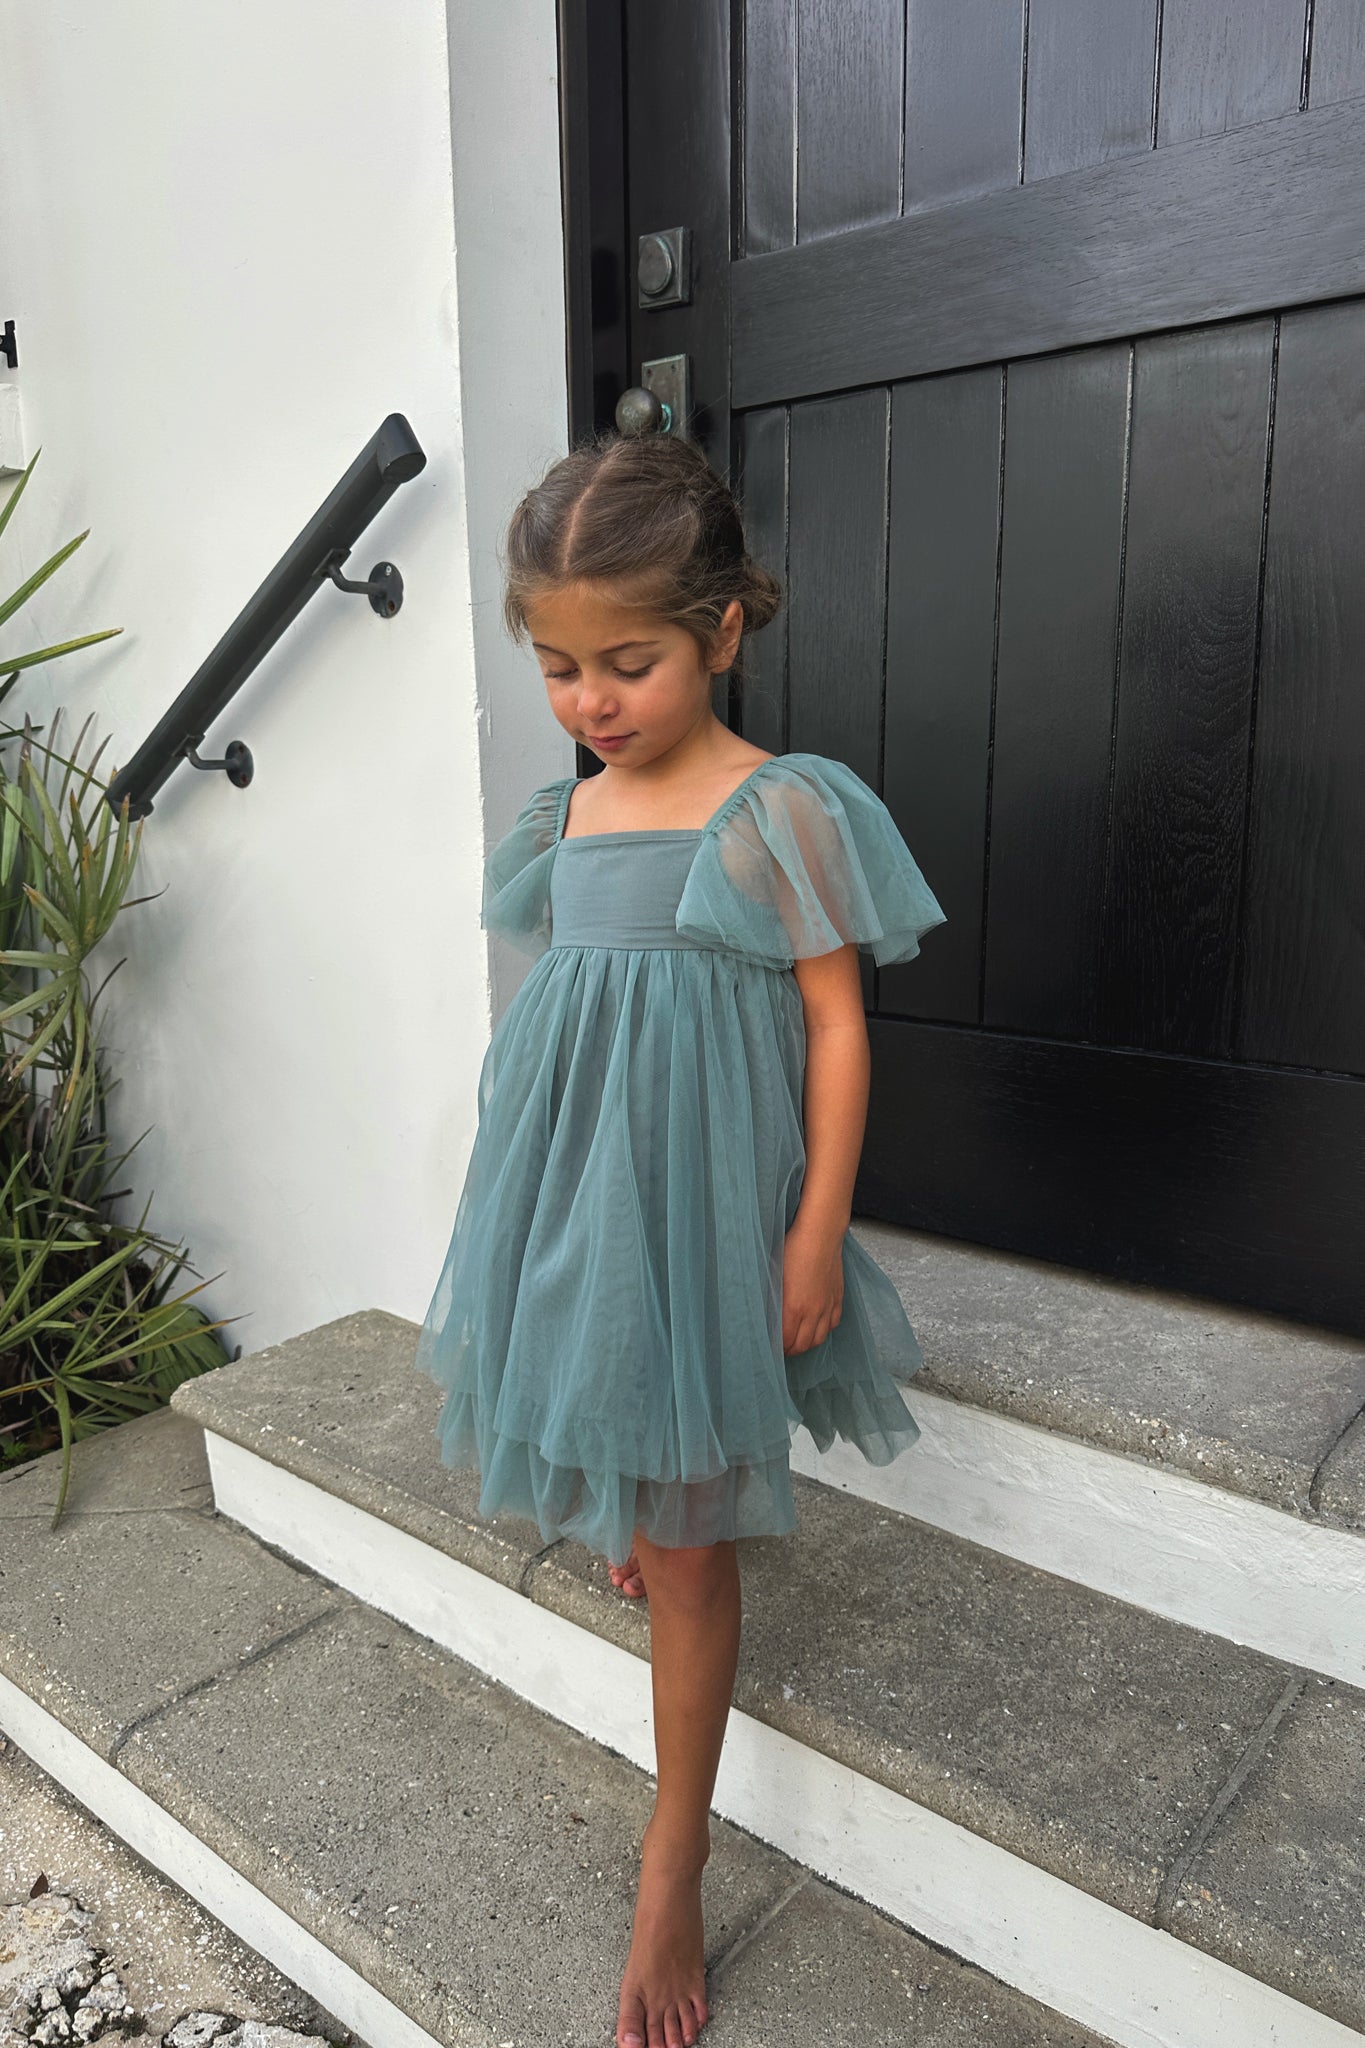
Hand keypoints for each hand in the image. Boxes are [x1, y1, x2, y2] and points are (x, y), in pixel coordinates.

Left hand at [781, 1216, 844, 1354]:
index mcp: (793, 1308)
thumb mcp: (773, 1275)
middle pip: (803, 1345)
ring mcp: (827, 1306)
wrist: (820, 1235)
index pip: (785, 1341)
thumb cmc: (793, 1250)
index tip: (769, 1348)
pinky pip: (832, 1324)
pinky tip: (815, 1326)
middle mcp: (813, 1312)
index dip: (776, 1349)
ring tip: (797, 1341)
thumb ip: (771, 1301)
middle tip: (781, 1348)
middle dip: (790, 1351)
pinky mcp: (837, 1299)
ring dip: (807, 1344)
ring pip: (819, 1339)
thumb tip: (765, 1316)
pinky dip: (823, 1330)